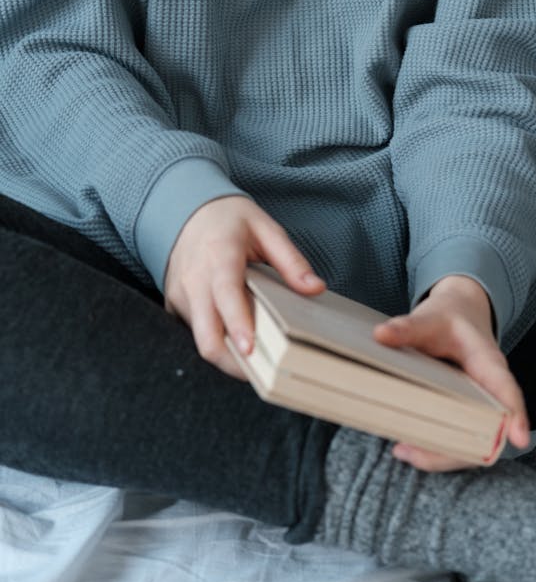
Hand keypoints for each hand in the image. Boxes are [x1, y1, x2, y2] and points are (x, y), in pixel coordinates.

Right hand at [164, 195, 324, 377]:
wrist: (184, 209)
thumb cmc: (227, 219)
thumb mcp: (265, 227)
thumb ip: (290, 260)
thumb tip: (315, 288)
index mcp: (219, 255)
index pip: (225, 295)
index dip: (237, 324)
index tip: (251, 348)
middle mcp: (194, 280)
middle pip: (206, 335)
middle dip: (233, 361)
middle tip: (266, 372)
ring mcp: (180, 296)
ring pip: (200, 340)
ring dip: (227, 356)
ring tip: (258, 361)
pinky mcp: (175, 306)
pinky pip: (195, 333)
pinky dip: (217, 342)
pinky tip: (238, 340)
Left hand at [373, 274, 529, 470]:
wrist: (459, 315)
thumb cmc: (450, 319)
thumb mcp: (430, 318)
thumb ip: (408, 327)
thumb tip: (381, 334)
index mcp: (489, 363)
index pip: (507, 390)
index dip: (515, 415)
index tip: (519, 439)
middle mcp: (490, 391)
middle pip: (489, 430)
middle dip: (458, 451)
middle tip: (412, 451)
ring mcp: (478, 406)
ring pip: (473, 442)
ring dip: (442, 454)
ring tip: (403, 450)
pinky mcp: (464, 413)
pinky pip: (458, 438)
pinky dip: (436, 447)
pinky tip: (407, 445)